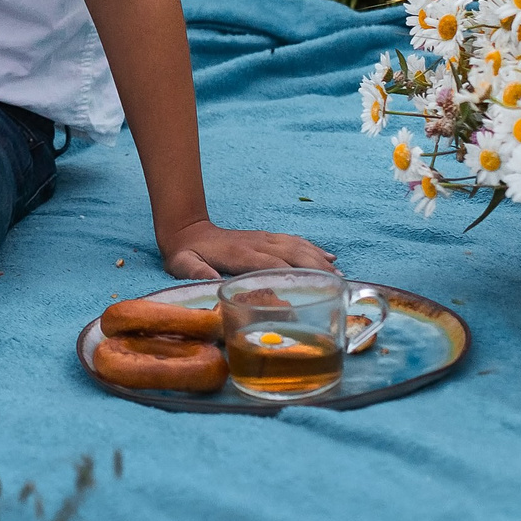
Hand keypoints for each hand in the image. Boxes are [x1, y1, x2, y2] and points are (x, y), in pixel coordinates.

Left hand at [159, 219, 336, 280]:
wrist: (186, 229)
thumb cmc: (185, 253)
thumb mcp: (182, 265)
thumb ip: (195, 272)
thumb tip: (211, 282)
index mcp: (239, 254)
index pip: (271, 265)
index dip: (290, 277)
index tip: (309, 292)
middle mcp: (256, 244)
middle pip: (292, 254)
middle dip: (315, 268)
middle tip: (337, 284)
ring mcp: (262, 238)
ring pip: (296, 246)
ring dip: (318, 259)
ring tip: (339, 274)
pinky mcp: (265, 237)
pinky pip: (293, 241)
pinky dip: (312, 248)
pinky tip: (328, 257)